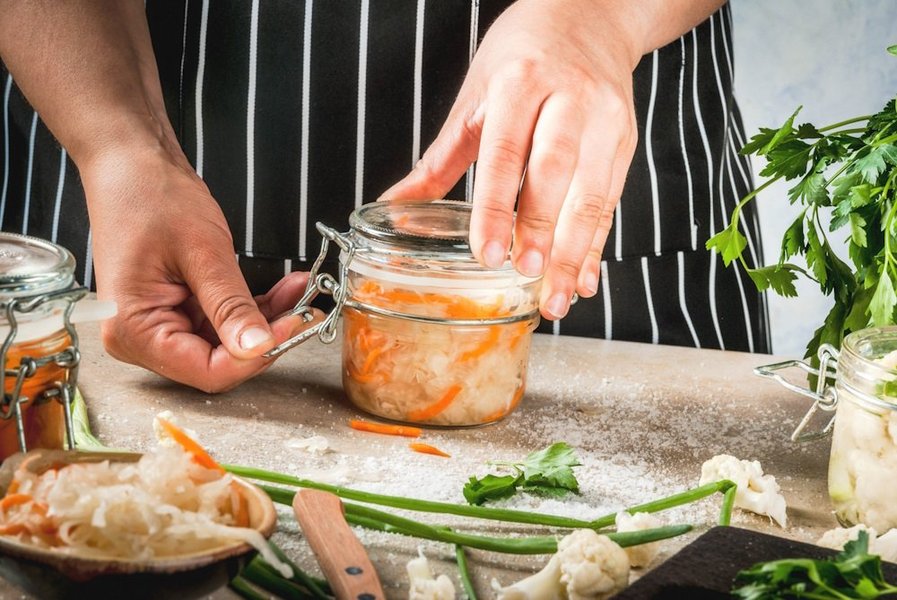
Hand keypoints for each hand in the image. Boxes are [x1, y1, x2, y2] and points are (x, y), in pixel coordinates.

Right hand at [80, 146, 320, 392]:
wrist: (131, 166)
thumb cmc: (152, 198)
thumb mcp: (202, 252)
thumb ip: (231, 305)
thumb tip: (258, 347)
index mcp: (134, 331)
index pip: (207, 371)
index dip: (255, 356)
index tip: (294, 326)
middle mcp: (142, 338)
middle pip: (218, 363)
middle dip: (266, 337)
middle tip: (306, 311)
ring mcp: (160, 326)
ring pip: (227, 343)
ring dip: (267, 321)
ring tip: (300, 292)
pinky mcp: (177, 312)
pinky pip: (224, 323)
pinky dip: (254, 309)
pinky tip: (285, 289)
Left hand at [380, 0, 642, 319]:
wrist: (591, 16)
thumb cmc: (524, 54)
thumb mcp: (475, 95)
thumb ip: (441, 157)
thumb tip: (396, 206)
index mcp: (520, 83)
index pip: (505, 154)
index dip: (496, 208)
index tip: (487, 253)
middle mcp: (568, 99)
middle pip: (554, 174)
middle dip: (542, 231)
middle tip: (526, 276)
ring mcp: (604, 118)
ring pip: (591, 194)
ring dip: (575, 252)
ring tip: (558, 297)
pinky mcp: (625, 139)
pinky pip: (611, 200)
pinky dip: (597, 244)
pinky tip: (585, 277)